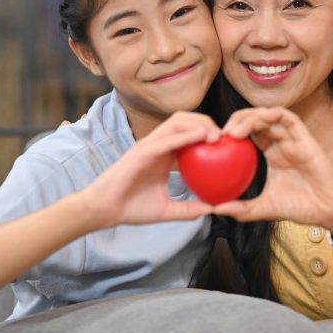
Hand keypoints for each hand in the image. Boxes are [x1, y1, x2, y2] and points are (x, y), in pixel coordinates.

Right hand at [79, 111, 217, 227]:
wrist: (105, 210)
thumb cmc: (132, 208)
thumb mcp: (167, 210)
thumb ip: (189, 209)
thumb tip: (213, 211)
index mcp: (164, 156)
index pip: (188, 134)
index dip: (208, 133)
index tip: (227, 144)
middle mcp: (157, 146)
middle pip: (185, 121)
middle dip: (206, 121)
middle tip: (226, 136)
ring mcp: (148, 146)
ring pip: (176, 122)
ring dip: (198, 124)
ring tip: (217, 135)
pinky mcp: (141, 151)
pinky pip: (166, 139)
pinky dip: (184, 136)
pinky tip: (201, 137)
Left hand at [211, 107, 332, 236]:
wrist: (330, 212)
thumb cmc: (302, 207)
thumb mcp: (265, 208)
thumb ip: (241, 208)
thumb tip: (214, 209)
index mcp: (272, 154)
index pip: (248, 133)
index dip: (231, 132)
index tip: (214, 142)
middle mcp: (281, 143)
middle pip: (256, 121)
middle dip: (236, 121)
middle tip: (220, 134)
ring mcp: (293, 139)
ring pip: (269, 116)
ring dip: (249, 118)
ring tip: (233, 131)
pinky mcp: (306, 139)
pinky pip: (289, 118)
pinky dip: (273, 114)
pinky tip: (259, 119)